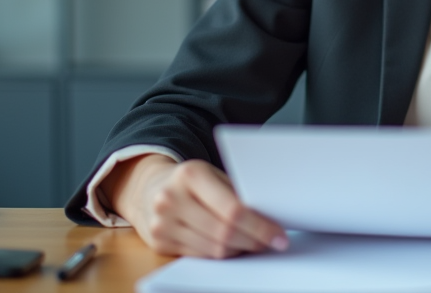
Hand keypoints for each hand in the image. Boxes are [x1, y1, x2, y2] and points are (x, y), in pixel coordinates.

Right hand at [101, 154, 288, 258]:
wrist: (151, 187)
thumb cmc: (193, 181)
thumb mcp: (214, 175)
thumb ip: (237, 193)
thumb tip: (270, 218)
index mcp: (190, 174)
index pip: (232, 209)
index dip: (259, 226)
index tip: (279, 235)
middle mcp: (171, 198)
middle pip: (223, 232)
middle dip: (254, 240)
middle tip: (273, 243)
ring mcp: (161, 223)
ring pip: (213, 248)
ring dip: (240, 249)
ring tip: (257, 244)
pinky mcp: (158, 243)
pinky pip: (200, 256)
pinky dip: (222, 254)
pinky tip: (235, 247)